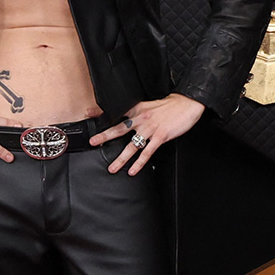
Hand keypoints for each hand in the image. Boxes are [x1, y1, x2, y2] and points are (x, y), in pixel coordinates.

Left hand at [89, 93, 205, 175]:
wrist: (186, 104)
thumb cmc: (170, 106)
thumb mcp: (150, 105)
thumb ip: (138, 112)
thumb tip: (129, 120)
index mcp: (138, 110)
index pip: (117, 111)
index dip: (102, 111)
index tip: (88, 113)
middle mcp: (141, 119)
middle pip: (119, 129)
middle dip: (105, 136)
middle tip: (93, 142)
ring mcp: (150, 129)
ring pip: (132, 146)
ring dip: (121, 158)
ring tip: (112, 168)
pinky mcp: (160, 137)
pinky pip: (147, 153)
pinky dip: (139, 163)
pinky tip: (133, 170)